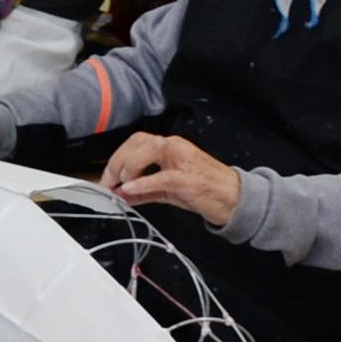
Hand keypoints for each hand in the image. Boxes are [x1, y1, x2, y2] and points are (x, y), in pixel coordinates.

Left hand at [100, 130, 243, 224]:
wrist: (234, 199)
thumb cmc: (204, 191)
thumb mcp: (167, 190)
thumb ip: (143, 191)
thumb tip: (120, 195)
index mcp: (169, 147)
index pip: (136, 142)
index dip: (117, 158)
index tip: (106, 178)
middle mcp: (174, 147)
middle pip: (137, 142)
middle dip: (117, 162)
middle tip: (108, 182)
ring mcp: (182, 160)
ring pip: (147, 151)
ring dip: (127, 168)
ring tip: (121, 184)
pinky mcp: (188, 178)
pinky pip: (161, 176)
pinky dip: (142, 183)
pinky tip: (129, 190)